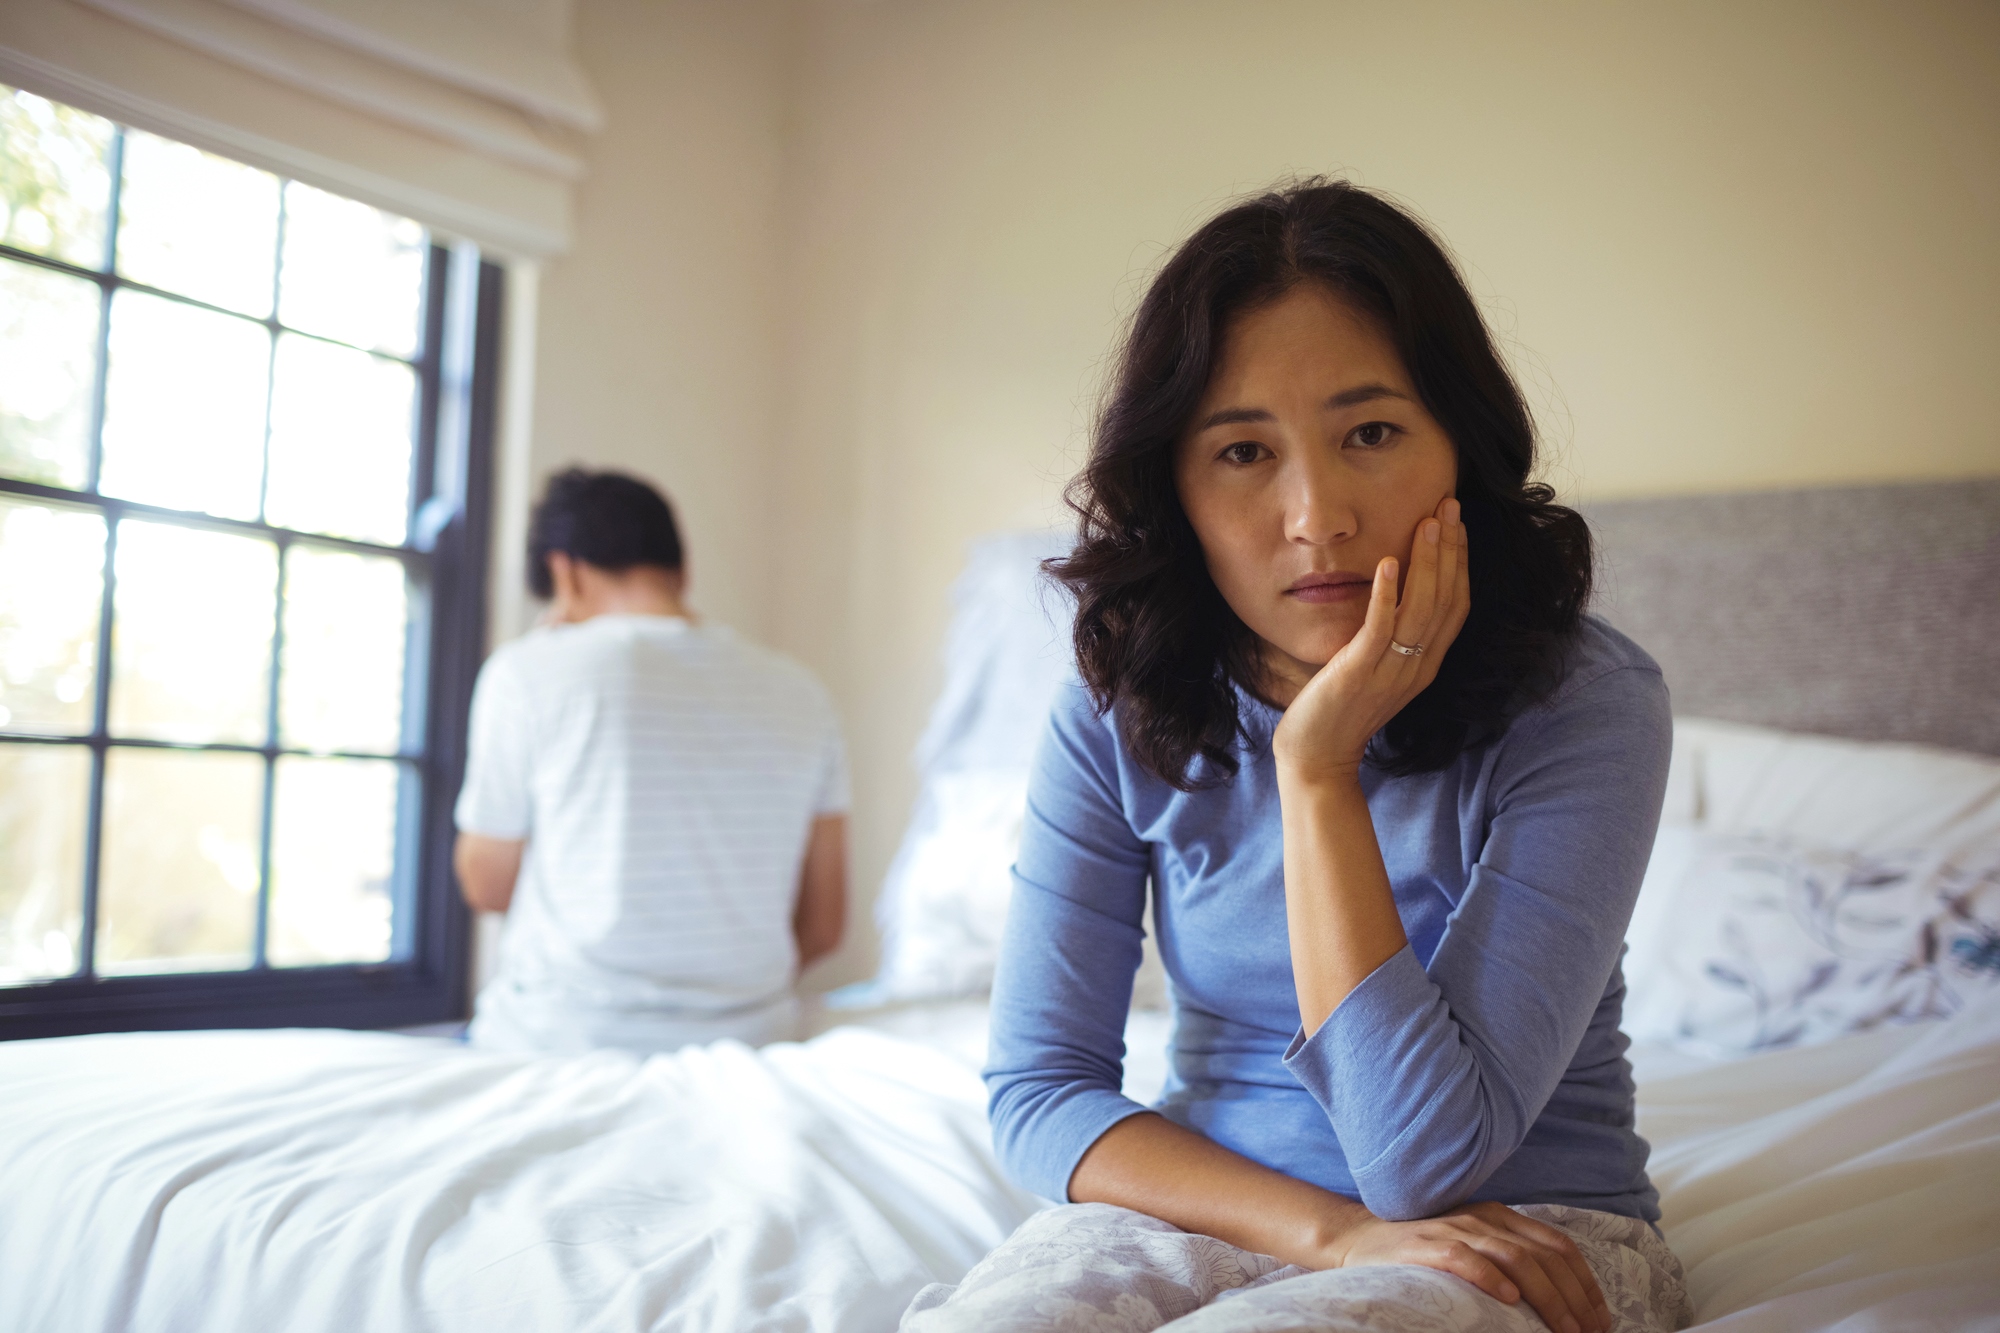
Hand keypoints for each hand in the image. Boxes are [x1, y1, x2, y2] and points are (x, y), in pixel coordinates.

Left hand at [1271, 495, 1468, 783]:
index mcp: (1425, 663)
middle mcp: (1417, 666)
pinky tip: (1386, 562)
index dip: (1461, 561)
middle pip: (1447, 599)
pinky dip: (1386, 595)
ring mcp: (1391, 671)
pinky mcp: (1359, 673)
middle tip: (1449, 505)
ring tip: (1428, 522)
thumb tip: (1395, 594)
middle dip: (1451, 549)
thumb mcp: (1377, 668)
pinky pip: (1379, 629)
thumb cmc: (1342, 710)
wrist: (1318, 757)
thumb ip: (1393, 636)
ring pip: (1421, 609)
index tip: (1459, 523)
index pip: (1456, 605)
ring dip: (1427, 562)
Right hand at [1329, 1200, 1609, 1332]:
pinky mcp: (1426, 1246)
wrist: (1360, 1238)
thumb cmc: (1423, 1252)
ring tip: (1564, 1329)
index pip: (1557, 1245)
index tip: (1600, 1318)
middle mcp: (1483, 1217)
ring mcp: (1454, 1229)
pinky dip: (1490, 1277)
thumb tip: (1559, 1300)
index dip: (1585, 1283)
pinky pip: (1465, 1258)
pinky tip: (1509, 1300)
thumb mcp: (1474, 1245)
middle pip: (1542, 1256)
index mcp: (1500, 1216)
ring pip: (1514, 1257)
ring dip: (1546, 1297)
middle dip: (1573, 1299)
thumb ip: (1509, 1258)